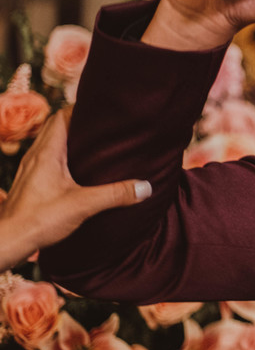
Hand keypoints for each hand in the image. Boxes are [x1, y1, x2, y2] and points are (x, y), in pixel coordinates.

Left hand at [0, 109, 150, 270]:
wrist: (8, 241)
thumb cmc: (38, 220)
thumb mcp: (83, 205)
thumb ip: (115, 194)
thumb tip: (146, 187)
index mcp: (47, 153)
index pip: (61, 117)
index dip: (81, 109)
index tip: (102, 110)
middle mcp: (35, 156)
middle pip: (55, 126)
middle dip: (78, 122)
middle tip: (102, 125)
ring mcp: (29, 169)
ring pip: (49, 142)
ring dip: (68, 138)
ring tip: (92, 144)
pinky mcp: (29, 182)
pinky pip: (45, 158)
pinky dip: (61, 154)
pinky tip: (75, 169)